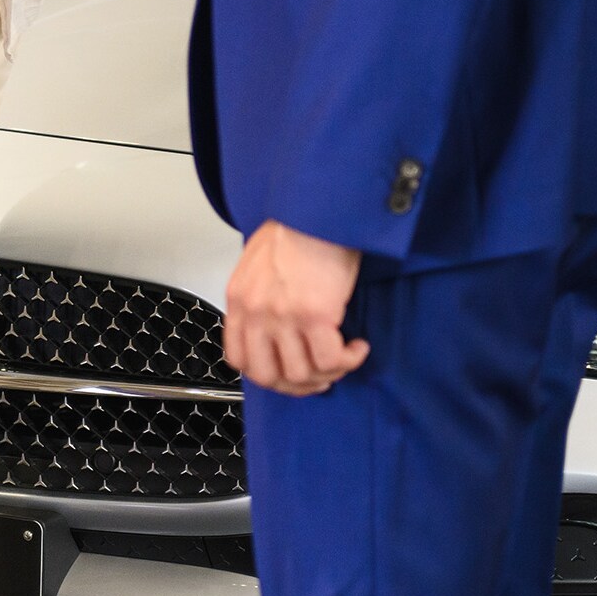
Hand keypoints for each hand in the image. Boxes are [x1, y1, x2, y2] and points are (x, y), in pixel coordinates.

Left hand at [223, 219, 368, 396]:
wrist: (319, 210)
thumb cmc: (297, 230)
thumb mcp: (259, 264)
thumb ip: (259, 299)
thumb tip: (276, 330)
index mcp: (239, 299)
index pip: (240, 359)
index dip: (268, 375)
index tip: (289, 372)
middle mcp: (256, 312)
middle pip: (269, 376)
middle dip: (297, 385)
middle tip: (319, 376)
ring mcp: (283, 316)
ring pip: (302, 374)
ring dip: (328, 374)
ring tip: (343, 357)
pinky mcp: (314, 316)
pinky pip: (331, 361)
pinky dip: (348, 361)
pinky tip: (357, 347)